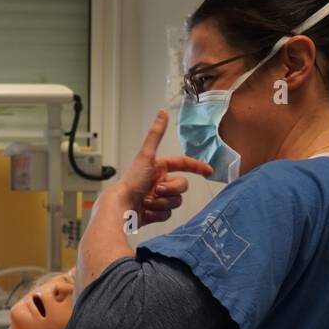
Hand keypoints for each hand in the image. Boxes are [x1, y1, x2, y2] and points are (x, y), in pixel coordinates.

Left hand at [118, 110, 210, 226]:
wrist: (120, 208)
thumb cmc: (131, 182)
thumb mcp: (146, 156)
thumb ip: (155, 135)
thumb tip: (162, 112)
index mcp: (159, 168)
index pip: (183, 164)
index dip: (196, 167)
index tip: (208, 171)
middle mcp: (158, 182)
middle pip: (181, 186)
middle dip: (170, 190)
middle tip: (156, 190)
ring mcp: (157, 198)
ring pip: (175, 202)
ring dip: (162, 203)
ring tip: (147, 202)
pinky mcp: (154, 213)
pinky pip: (167, 215)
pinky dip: (157, 214)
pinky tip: (145, 212)